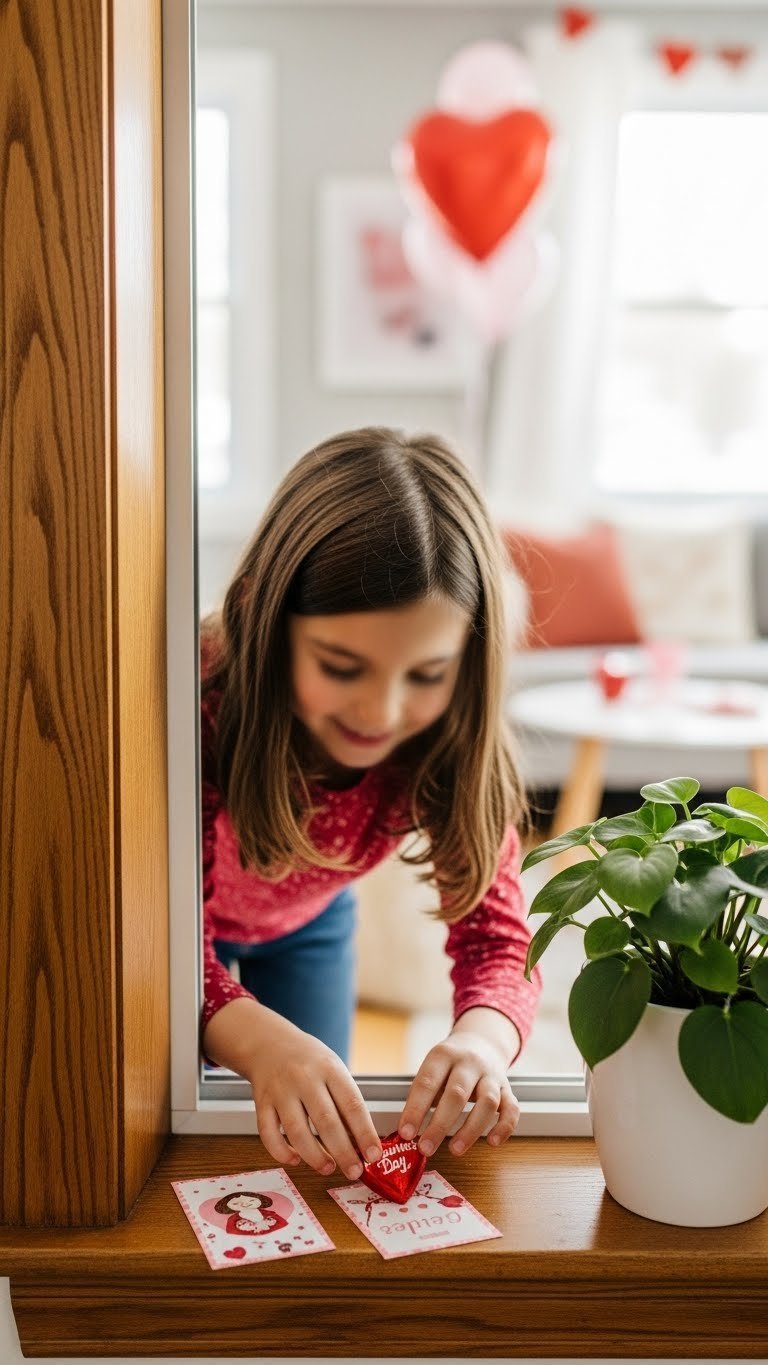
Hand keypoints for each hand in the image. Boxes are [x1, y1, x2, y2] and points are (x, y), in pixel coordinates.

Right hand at [203, 997, 382, 1178]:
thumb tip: (361, 1142)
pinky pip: (269, 1134)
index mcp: (329, 1068)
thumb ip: (345, 1101)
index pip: (352, 1104)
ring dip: (314, 1156)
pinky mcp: (261, 1103)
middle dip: (343, 1152)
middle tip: (354, 1172)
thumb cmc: (308, 1060)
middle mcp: (304, 1078)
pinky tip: (295, 1159)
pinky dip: (281, 1152)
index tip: (374, 1155)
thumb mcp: (333, 1069)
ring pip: (297, 1131)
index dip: (365, 1133)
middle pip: (326, 1121)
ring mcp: (281, 1091)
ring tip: (328, 1168)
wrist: (268, 1043)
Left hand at [397, 1015, 520, 1159]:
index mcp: (444, 1055)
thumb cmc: (450, 1063)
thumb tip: (407, 1131)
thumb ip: (422, 1094)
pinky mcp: (507, 1088)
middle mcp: (469, 1063)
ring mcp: (491, 1075)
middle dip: (440, 1124)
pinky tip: (492, 1142)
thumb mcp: (432, 1067)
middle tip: (425, 1148)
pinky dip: (504, 1127)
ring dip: (470, 1129)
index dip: (415, 1109)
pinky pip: (512, 1108)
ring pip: (487, 1102)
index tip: (406, 1133)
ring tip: (454, 1150)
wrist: (482, 1041)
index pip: (427, 1082)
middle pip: (457, 1094)